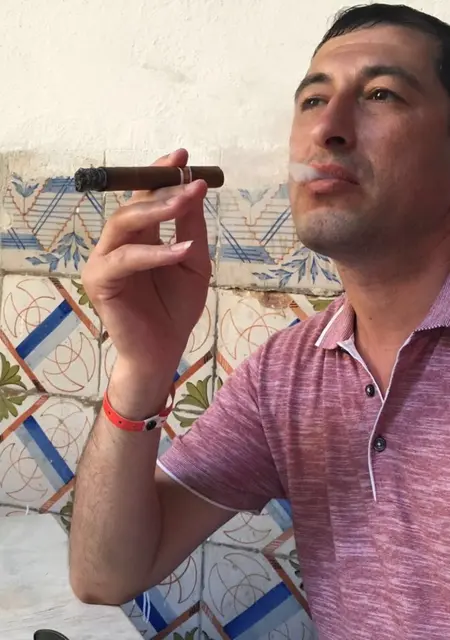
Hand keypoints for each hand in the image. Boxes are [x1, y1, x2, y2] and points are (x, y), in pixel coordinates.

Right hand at [82, 149, 210, 414]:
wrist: (164, 350)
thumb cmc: (176, 308)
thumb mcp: (193, 262)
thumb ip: (190, 228)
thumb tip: (196, 187)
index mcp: (139, 237)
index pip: (144, 197)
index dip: (159, 174)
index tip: (181, 155)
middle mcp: (118, 244)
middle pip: (132, 204)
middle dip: (160, 187)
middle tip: (188, 176)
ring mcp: (105, 261)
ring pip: (123, 223)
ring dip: (156, 210)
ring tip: (186, 200)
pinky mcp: (100, 281)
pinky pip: (127, 259)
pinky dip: (155, 253)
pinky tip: (182, 251)